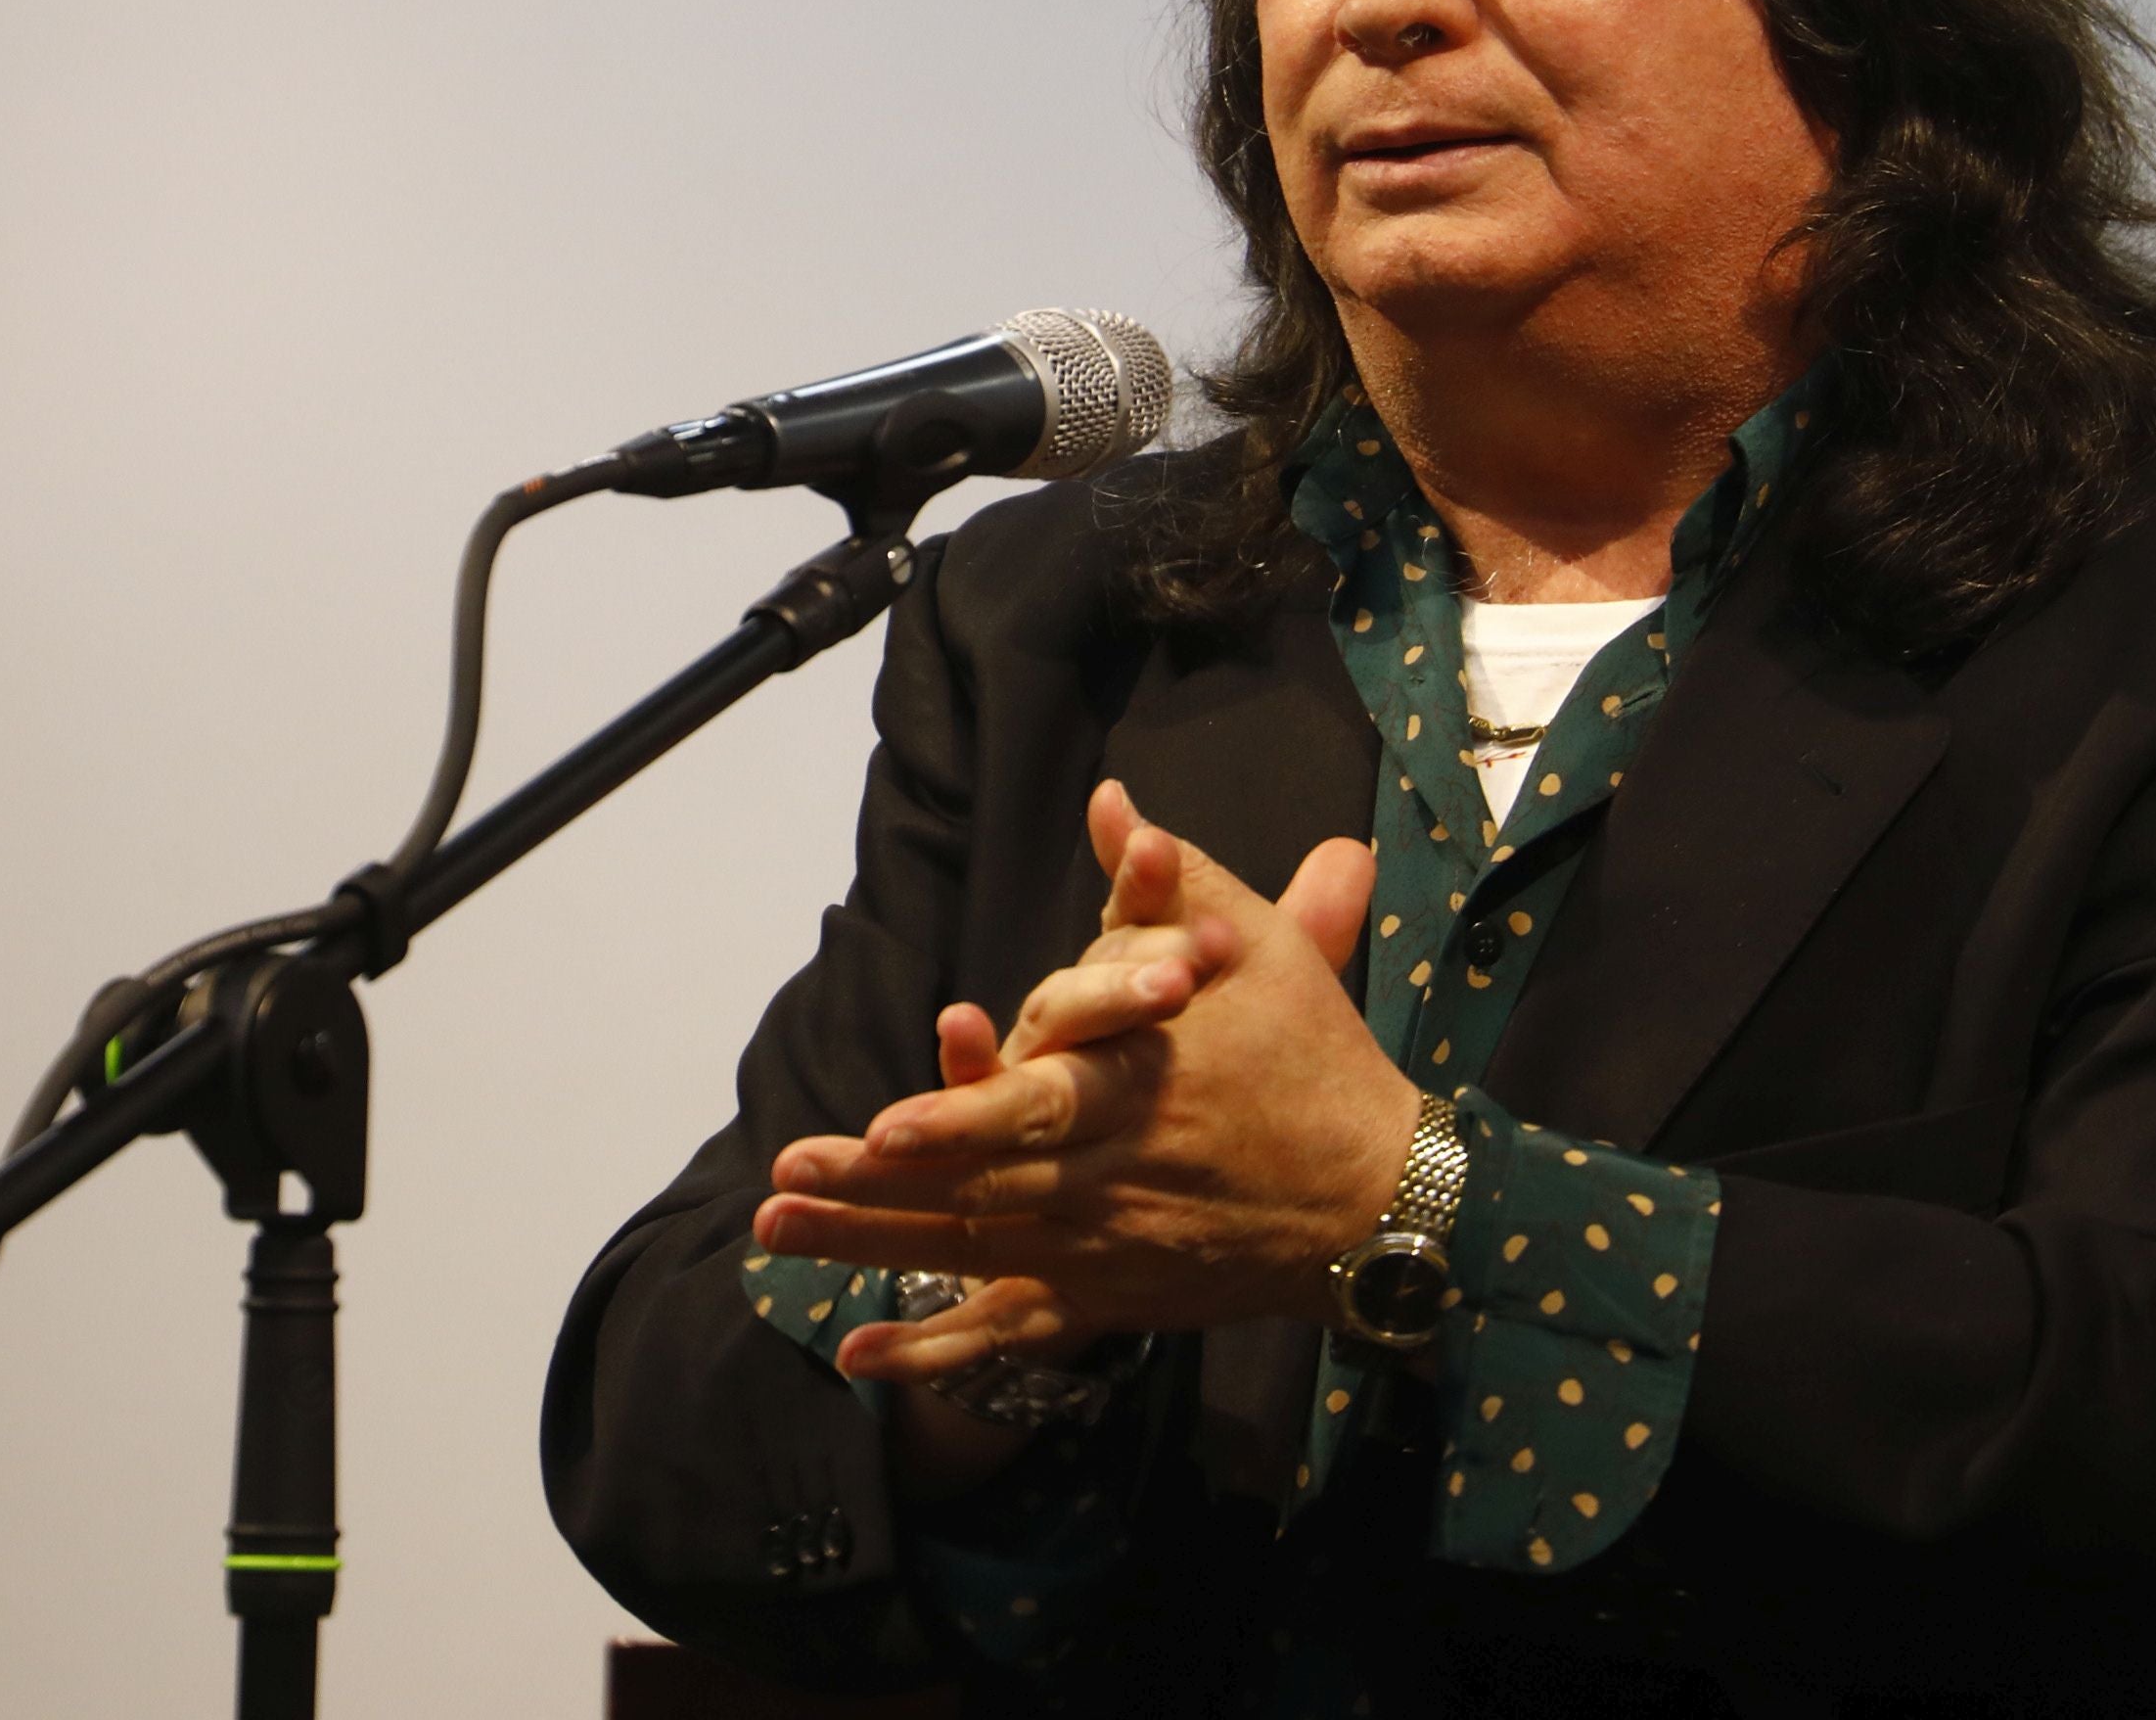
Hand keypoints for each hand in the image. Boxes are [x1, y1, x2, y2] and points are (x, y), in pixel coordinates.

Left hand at [756, 781, 1416, 1383]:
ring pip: (972, 1252)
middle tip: (781, 1181)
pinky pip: (1011, 1331)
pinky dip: (935, 1351)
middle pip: (976, 1188)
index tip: (884, 1128)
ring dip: (870, 1247)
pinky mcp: (1109, 1295)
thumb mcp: (1255, 950)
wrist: (1379, 1196)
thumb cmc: (1315, 1058)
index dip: (958, 1120)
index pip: (1035, 1109)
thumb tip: (1111, 802)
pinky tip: (858, 1354)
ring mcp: (1104, 1249)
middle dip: (873, 1190)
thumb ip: (1170, 881)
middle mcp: (1110, 1180)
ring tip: (775, 1233)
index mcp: (1139, 1092)